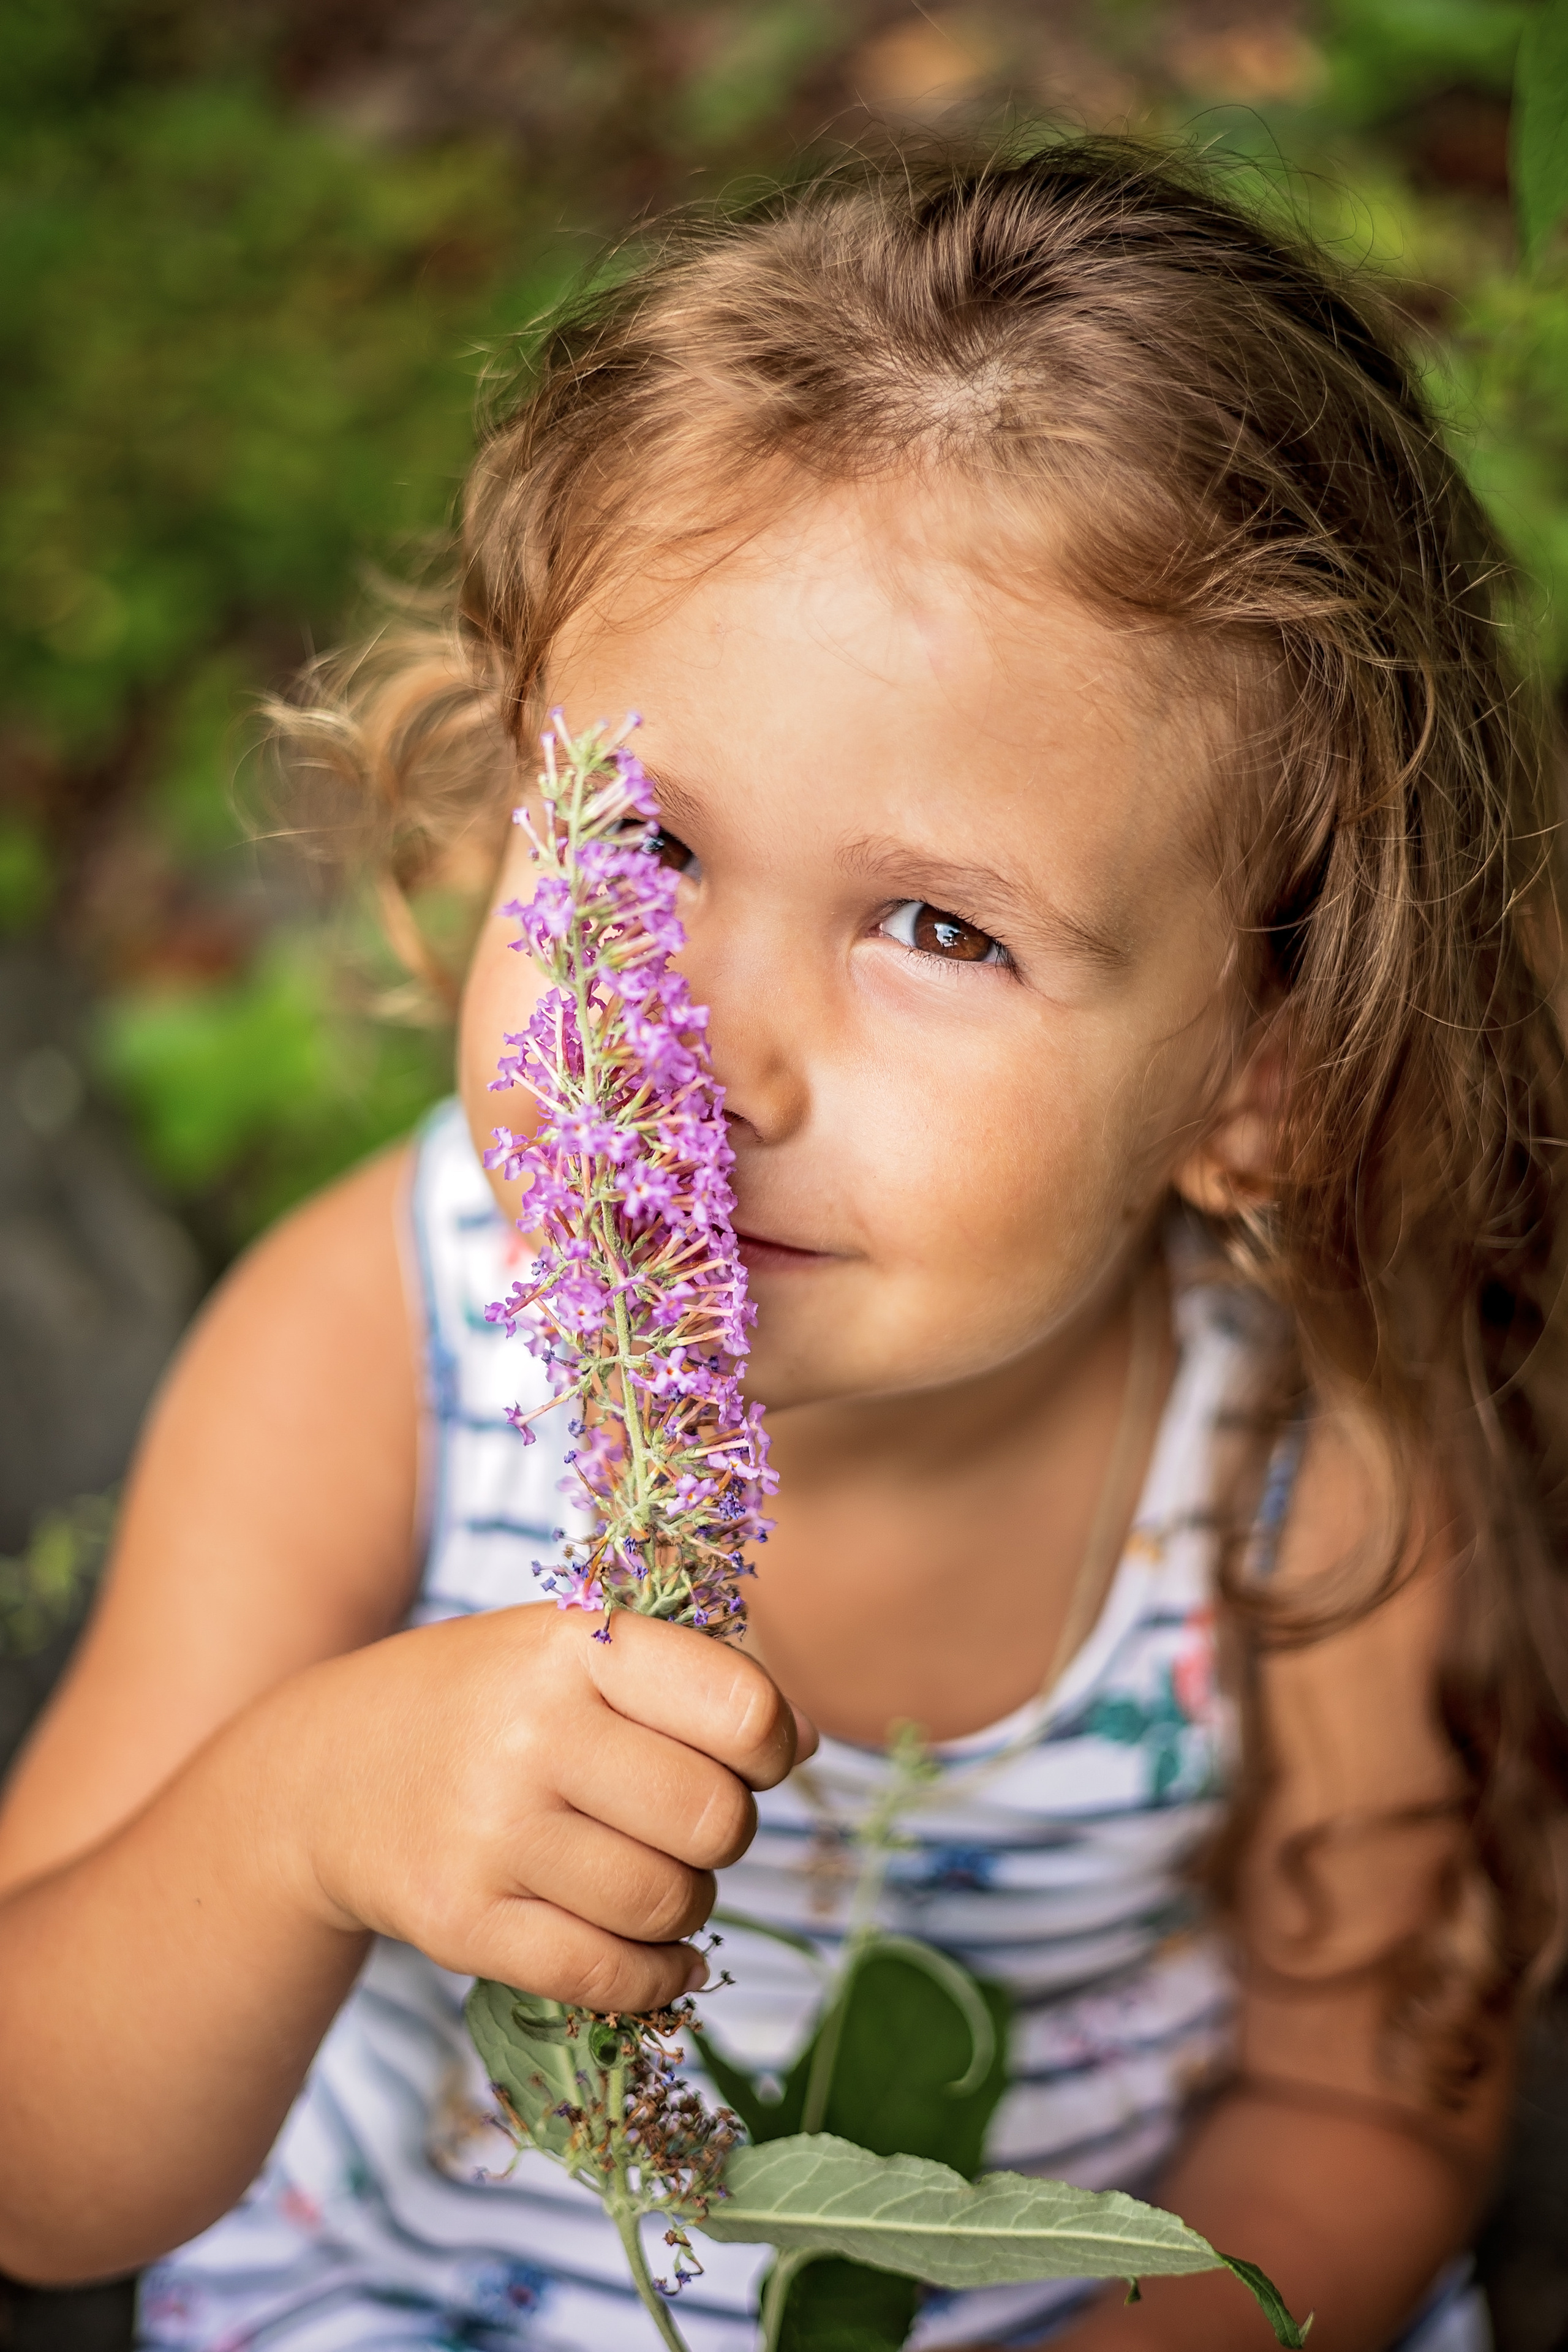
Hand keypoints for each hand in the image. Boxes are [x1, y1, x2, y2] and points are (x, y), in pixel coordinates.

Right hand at [258, 1606, 811, 2011]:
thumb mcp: (574, 1650)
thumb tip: (802, 1741)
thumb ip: (690, 1678)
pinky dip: (655, 1978)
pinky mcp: (459, 1922)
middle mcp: (530, 1731)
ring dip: (685, 1905)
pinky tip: (658, 1957)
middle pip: (713, 1819)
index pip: (739, 1708)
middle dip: (724, 1834)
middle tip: (687, 1823)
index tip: (751, 1756)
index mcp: (574, 1645)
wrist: (325, 1772)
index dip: (770, 1746)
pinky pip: (607, 1975)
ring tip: (651, 1876)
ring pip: (667, 1904)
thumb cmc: (489, 1704)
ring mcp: (489, 1832)